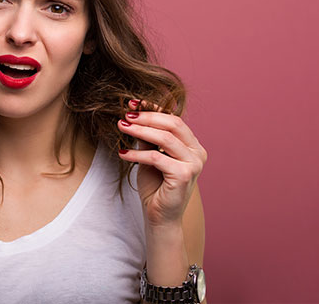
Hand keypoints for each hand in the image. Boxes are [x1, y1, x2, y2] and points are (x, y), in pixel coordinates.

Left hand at [117, 99, 206, 227]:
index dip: (153, 109)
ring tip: (121, 127)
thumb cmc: (155, 186)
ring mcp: (194, 164)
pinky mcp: (184, 175)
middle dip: (146, 117)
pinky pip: (157, 158)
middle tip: (125, 116)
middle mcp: (197, 152)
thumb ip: (147, 137)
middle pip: (173, 124)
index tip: (132, 103)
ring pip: (165, 138)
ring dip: (140, 131)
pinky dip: (137, 154)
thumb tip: (134, 114)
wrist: (159, 216)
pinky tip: (123, 153)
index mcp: (192, 145)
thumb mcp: (149, 156)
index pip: (174, 119)